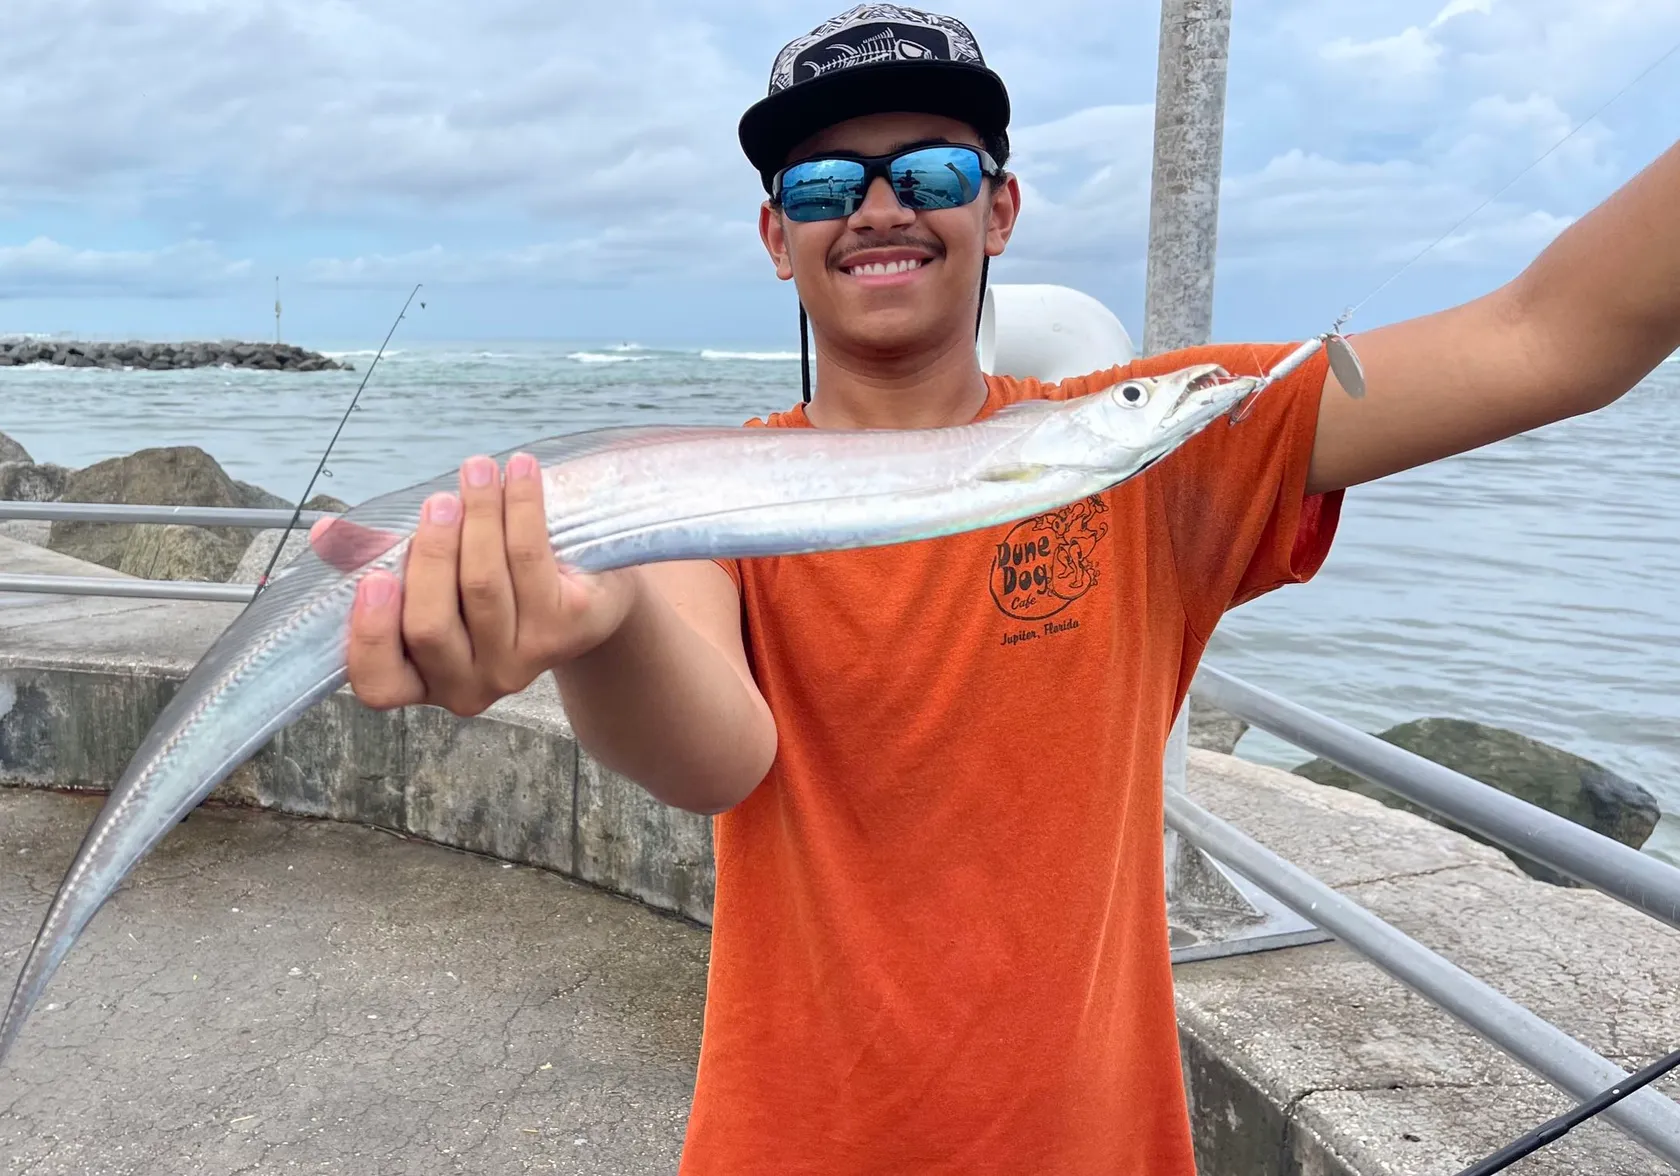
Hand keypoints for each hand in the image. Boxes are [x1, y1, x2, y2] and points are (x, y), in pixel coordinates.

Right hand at [316, 451, 637, 715]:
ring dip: (479, 516)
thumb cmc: (489, 580)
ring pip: (483, 586)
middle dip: (431, 554)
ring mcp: (520, 663)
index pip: (379, 681)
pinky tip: (521, 470)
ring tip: (478, 470)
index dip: (371, 633)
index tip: (374, 577)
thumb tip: (326, 531)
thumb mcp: (431, 571)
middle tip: (437, 502)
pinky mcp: (565, 630)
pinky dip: (522, 506)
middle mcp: (469, 684)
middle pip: (431, 625)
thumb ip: (378, 555)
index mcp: (421, 678)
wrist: (585, 590)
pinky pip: (532, 560)